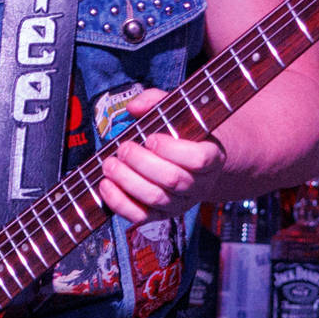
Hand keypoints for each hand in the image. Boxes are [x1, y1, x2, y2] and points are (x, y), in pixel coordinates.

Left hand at [97, 88, 225, 224]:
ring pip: (155, 198)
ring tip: (109, 164)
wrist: (194, 167)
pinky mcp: (161, 216)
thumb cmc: (183, 136)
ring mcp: (180, 203)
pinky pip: (141, 216)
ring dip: (127, 181)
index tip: (151, 138)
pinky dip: (120, 203)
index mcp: (211, 157)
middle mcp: (199, 185)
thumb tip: (134, 106)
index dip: (173, 150)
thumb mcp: (178, 113)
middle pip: (173, 179)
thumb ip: (157, 101)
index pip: (200, 159)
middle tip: (123, 148)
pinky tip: (106, 186)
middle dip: (142, 163)